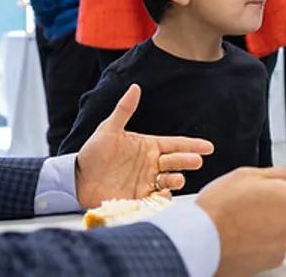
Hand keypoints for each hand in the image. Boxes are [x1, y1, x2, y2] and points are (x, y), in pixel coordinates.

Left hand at [74, 84, 213, 207]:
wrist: (77, 180)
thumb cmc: (92, 152)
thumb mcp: (108, 129)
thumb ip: (124, 110)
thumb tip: (134, 87)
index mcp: (147, 146)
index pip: (175, 144)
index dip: (192, 145)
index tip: (208, 147)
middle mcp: (150, 163)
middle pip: (176, 162)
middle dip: (188, 161)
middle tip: (196, 161)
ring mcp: (146, 181)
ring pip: (169, 180)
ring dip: (176, 179)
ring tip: (177, 179)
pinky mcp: (139, 197)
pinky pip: (156, 198)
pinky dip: (162, 197)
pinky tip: (162, 194)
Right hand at [197, 167, 285, 276]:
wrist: (200, 240)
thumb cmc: (220, 207)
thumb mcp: (246, 174)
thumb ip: (277, 174)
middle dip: (284, 199)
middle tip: (257, 196)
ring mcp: (283, 245)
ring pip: (285, 225)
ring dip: (272, 219)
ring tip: (244, 216)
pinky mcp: (272, 261)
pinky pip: (275, 243)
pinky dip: (264, 237)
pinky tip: (244, 233)